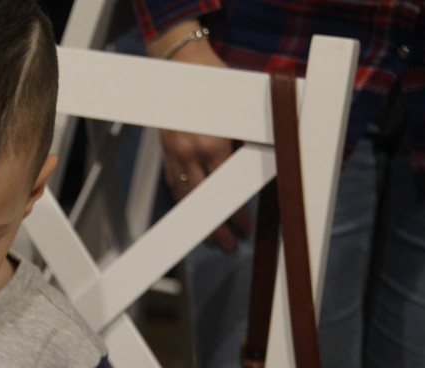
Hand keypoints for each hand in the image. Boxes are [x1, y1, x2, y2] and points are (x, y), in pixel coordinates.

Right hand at [146, 21, 252, 250]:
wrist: (181, 66)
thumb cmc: (216, 85)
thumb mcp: (239, 115)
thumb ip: (245, 144)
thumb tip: (259, 169)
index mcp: (212, 145)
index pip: (225, 190)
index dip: (234, 213)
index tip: (244, 228)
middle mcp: (190, 153)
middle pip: (202, 200)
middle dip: (214, 225)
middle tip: (225, 243)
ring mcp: (174, 153)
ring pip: (184, 195)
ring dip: (195, 218)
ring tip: (207, 237)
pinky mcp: (165, 150)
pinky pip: (173, 182)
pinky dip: (183, 199)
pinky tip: (190, 211)